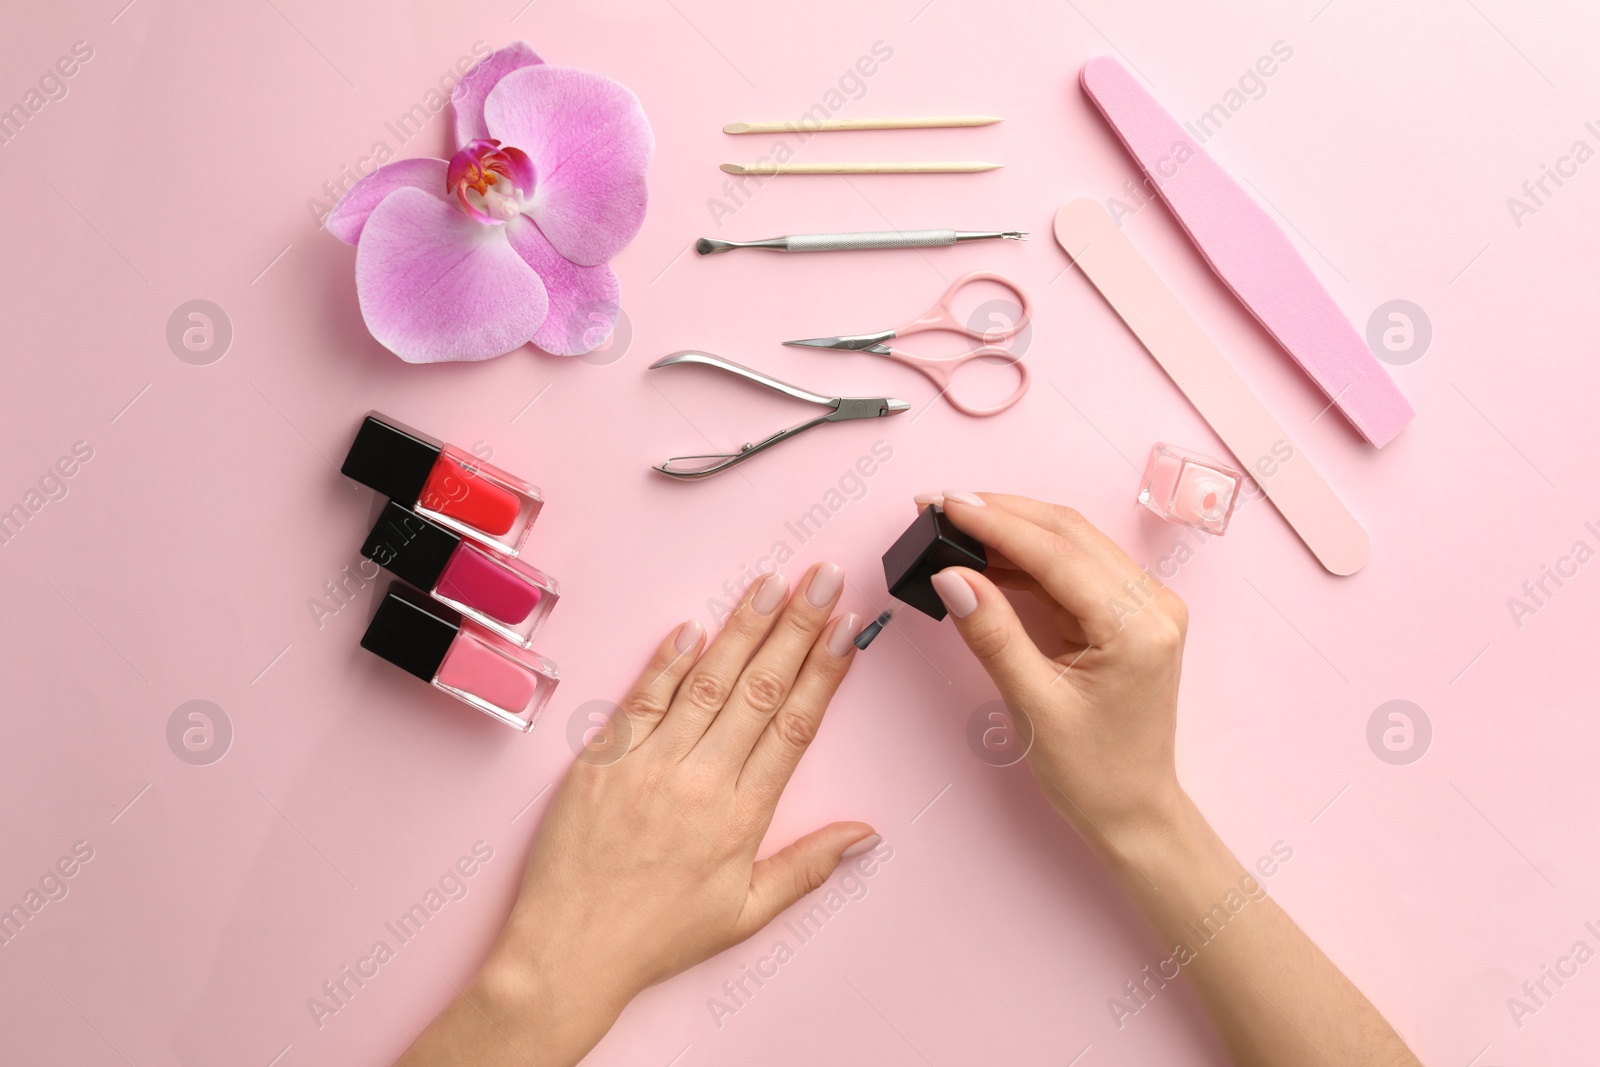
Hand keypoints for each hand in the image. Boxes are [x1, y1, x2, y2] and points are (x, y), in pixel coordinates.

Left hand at [396, 564, 874, 1066]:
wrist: (567, 954)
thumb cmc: (657, 938)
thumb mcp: (745, 914)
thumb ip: (808, 867)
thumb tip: (867, 833)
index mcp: (742, 817)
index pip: (795, 725)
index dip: (824, 671)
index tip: (846, 628)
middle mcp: (700, 781)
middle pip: (760, 689)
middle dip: (797, 626)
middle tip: (823, 578)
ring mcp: (648, 766)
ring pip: (707, 682)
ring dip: (743, 628)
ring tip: (772, 583)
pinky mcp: (601, 761)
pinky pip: (641, 700)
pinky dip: (666, 661)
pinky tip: (694, 627)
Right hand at [916, 492, 1187, 842]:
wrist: (1133, 810)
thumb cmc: (1092, 772)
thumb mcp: (1033, 705)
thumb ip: (993, 633)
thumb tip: (951, 575)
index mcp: (1138, 627)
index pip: (1057, 554)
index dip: (995, 524)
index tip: (944, 505)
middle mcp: (1153, 604)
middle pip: (1068, 534)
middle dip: (1000, 514)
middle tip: (939, 507)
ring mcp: (1146, 604)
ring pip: (1070, 543)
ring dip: (1012, 530)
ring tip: (954, 527)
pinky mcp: (1129, 612)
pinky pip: (1073, 568)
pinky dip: (1028, 559)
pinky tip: (986, 559)